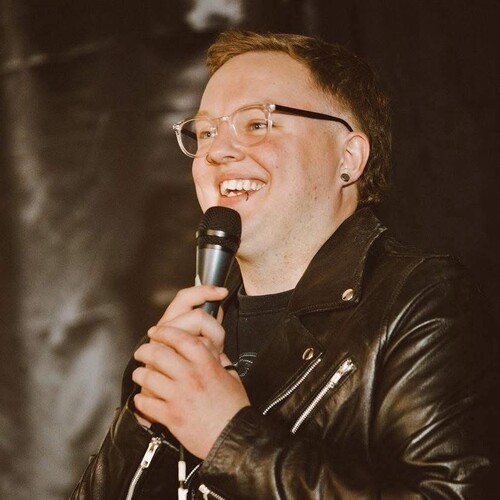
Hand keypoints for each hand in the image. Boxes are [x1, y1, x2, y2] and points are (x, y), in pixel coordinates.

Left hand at [132, 285, 249, 458]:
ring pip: (149, 377)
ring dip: (140, 374)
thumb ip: (219, 360)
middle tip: (141, 352)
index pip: (182, 339)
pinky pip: (147, 404)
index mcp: (206, 365)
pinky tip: (141, 399)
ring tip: (138, 374)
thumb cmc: (235, 409)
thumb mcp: (232, 376)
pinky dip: (141, 400)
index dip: (166, 332)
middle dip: (146, 350)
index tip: (157, 331)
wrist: (233, 438)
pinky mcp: (171, 416)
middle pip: (159, 354)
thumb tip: (210, 348)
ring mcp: (178, 396)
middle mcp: (190, 376)